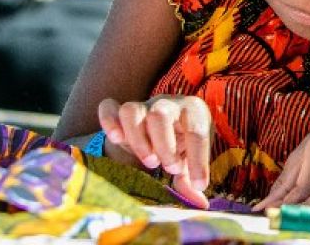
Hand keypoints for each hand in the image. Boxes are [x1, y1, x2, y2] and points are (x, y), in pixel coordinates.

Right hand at [97, 95, 211, 207]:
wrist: (160, 128)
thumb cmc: (180, 145)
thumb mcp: (189, 160)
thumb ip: (191, 179)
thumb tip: (201, 205)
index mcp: (193, 112)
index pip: (197, 131)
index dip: (198, 160)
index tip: (198, 184)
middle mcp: (168, 104)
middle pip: (160, 114)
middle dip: (163, 145)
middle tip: (167, 168)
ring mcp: (143, 105)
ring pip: (132, 111)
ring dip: (137, 138)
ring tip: (149, 161)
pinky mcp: (119, 111)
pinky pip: (108, 107)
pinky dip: (108, 121)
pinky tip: (116, 139)